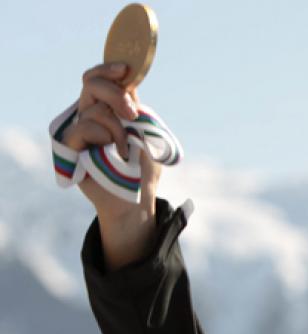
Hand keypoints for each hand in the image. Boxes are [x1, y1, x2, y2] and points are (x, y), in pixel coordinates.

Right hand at [62, 62, 161, 269]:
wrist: (137, 198)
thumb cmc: (144, 167)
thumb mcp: (145, 131)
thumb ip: (133, 106)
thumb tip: (128, 82)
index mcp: (110, 108)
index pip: (100, 79)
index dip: (108, 69)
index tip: (125, 69)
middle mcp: (92, 114)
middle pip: (92, 84)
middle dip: (115, 94)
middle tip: (133, 115)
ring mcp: (80, 129)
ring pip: (94, 110)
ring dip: (117, 128)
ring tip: (125, 149)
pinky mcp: (70, 146)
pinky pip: (83, 128)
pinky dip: (103, 138)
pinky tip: (112, 153)